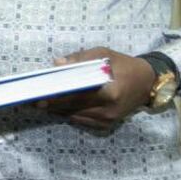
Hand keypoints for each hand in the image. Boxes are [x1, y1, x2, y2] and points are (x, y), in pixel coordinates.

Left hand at [35, 47, 153, 129]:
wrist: (147, 83)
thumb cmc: (123, 65)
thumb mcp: (104, 54)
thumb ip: (80, 59)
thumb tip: (57, 64)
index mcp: (108, 92)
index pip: (75, 96)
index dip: (55, 97)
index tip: (38, 95)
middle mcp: (108, 110)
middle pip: (72, 108)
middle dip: (52, 104)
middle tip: (33, 100)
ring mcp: (108, 120)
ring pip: (75, 116)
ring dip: (58, 110)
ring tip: (41, 103)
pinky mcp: (107, 125)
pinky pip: (82, 121)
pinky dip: (69, 114)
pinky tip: (58, 108)